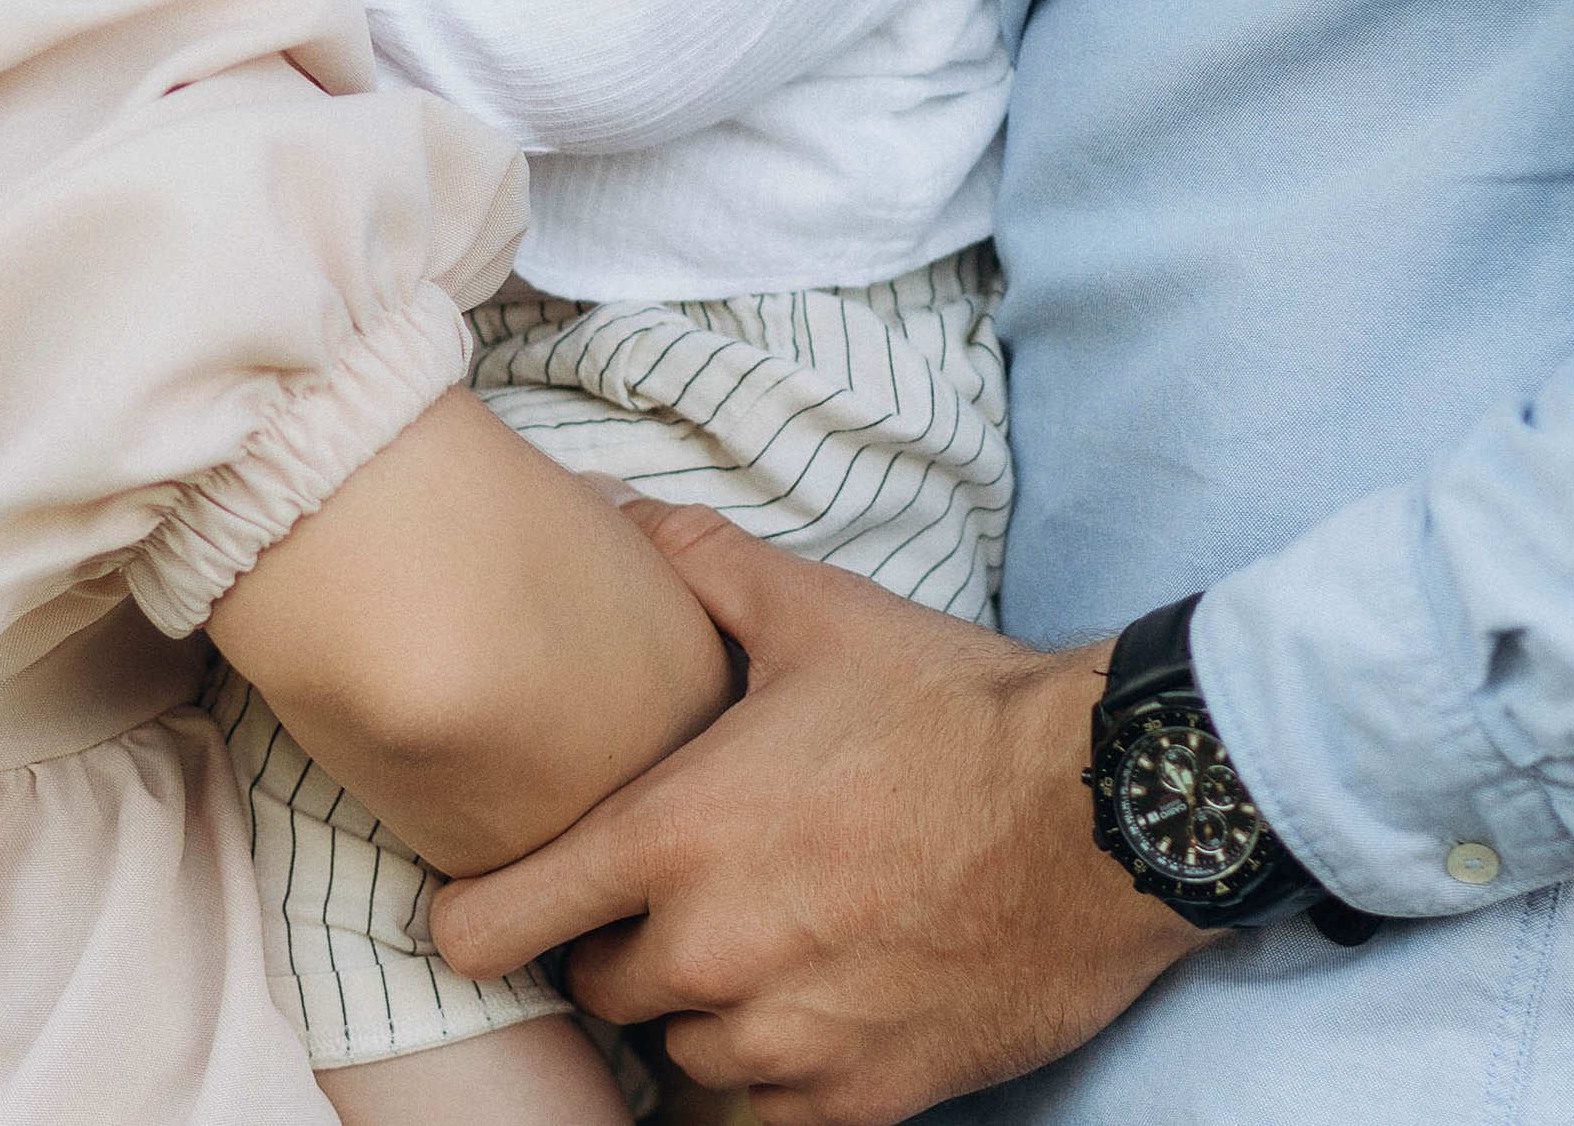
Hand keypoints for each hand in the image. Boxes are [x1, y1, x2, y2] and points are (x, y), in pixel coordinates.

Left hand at [431, 507, 1204, 1125]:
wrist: (1100, 812)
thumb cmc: (952, 706)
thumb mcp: (814, 610)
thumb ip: (696, 561)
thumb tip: (618, 508)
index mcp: (673, 837)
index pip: (494, 926)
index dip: (473, 914)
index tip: (484, 896)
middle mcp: (710, 953)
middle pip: (591, 988)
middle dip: (611, 943)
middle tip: (660, 891)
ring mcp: (786, 1037)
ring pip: (678, 1049)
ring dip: (694, 1005)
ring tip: (749, 936)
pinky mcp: (863, 1099)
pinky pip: (762, 1111)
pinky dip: (769, 1067)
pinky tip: (807, 996)